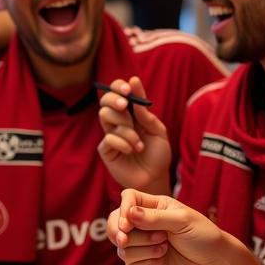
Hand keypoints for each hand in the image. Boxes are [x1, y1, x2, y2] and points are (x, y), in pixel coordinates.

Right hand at [97, 76, 170, 192]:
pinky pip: (109, 138)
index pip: (119, 93)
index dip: (119, 86)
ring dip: (125, 128)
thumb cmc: (158, 155)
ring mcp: (111, 134)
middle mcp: (119, 121)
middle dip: (114, 99)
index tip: (128, 87)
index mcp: (132, 113)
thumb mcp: (159, 132)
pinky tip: (132, 151)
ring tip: (138, 143)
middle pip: (105, 101)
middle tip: (124, 105)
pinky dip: (124, 143)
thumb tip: (135, 89)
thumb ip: (147, 114)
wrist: (155, 178)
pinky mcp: (106, 149)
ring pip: (105, 116)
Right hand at [107, 189, 227, 264]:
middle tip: (126, 239)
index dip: (122, 211)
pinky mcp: (145, 264)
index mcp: (153, 206)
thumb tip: (129, 214)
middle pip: (116, 224)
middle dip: (122, 234)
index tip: (127, 225)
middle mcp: (144, 224)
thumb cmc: (203, 235)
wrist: (215, 263)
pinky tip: (161, 261)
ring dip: (142, 250)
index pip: (127, 199)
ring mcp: (143, 244)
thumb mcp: (182, 221)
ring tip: (164, 247)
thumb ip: (155, 218)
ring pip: (122, 248)